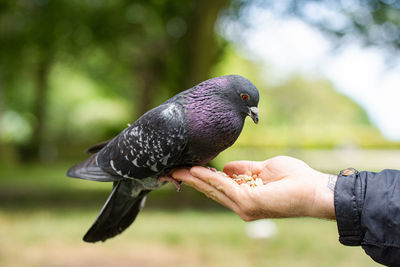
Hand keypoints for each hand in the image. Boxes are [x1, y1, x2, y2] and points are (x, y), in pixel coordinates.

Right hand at [172, 156, 335, 220]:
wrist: (314, 188)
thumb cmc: (295, 178)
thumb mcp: (264, 168)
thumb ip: (245, 169)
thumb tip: (226, 166)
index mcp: (246, 196)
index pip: (218, 187)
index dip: (202, 177)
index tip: (186, 167)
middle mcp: (242, 205)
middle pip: (211, 191)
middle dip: (192, 180)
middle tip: (173, 170)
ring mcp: (244, 206)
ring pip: (214, 190)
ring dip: (195, 178)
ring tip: (178, 169)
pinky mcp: (249, 203)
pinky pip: (224, 187)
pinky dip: (210, 178)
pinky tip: (197, 169)